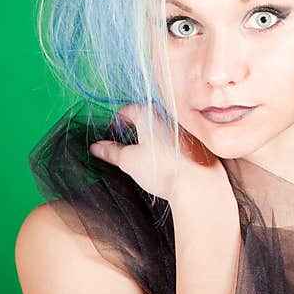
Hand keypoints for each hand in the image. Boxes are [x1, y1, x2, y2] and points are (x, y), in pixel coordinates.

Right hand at [88, 103, 230, 207]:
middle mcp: (168, 116)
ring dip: (152, 136)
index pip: (128, 110)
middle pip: (146, 116)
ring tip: (144, 154)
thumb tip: (96, 147)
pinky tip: (165, 161)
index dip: (116, 121)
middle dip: (134, 128)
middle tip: (125, 143)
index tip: (112, 133)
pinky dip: (167, 145)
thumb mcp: (128, 161)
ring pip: (162, 127)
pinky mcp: (196, 142)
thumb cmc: (161, 169)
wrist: (196, 184)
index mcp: (149, 115)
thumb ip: (111, 151)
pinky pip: (177, 138)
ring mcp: (184, 128)